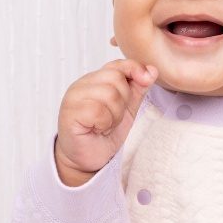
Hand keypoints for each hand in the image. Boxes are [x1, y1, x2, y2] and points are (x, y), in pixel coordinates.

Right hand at [54, 60, 157, 186]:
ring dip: (114, 116)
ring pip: (108, 94)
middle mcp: (82, 84)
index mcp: (95, 80)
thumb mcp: (127, 108)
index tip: (146, 79)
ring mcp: (73, 97)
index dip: (135, 69)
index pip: (118, 64)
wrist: (89, 158)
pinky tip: (97, 130)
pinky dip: (104, 124)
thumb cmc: (103, 133)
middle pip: (115, 78)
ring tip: (104, 125)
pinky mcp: (70, 113)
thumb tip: (152, 69)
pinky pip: (98, 111)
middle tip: (113, 118)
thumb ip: (138, 88)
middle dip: (123, 102)